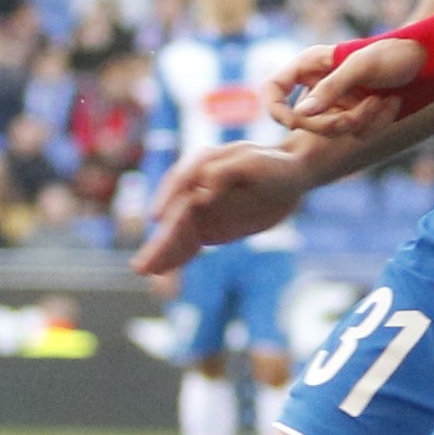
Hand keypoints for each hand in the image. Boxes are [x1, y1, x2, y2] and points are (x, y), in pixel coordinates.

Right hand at [132, 144, 311, 273]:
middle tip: (142, 264)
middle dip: (159, 241)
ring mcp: (199, 209)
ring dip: (161, 253)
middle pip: (174, 216)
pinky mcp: (208, 227)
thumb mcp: (257, 162)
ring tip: (144, 271)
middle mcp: (195, 187)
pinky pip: (188, 244)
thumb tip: (204, 183)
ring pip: (177, 234)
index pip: (181, 185)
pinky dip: (176, 257)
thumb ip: (229, 171)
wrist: (291, 177)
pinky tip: (162, 271)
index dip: (167, 200)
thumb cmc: (276, 164)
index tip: (157, 219)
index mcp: (203, 165)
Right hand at [277, 36, 426, 137]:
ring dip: (364, 120)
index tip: (296, 122)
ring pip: (333, 132)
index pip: (272, 90)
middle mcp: (318, 86)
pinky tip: (393, 104)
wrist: (428, 60)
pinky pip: (355, 134)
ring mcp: (336, 104)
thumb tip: (302, 114)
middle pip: (303, 122)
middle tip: (368, 105)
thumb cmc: (394, 52)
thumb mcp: (362, 66)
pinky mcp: (354, 117)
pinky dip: (376, 123)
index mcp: (309, 66)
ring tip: (386, 99)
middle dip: (335, 122)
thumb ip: (331, 88)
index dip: (276, 110)